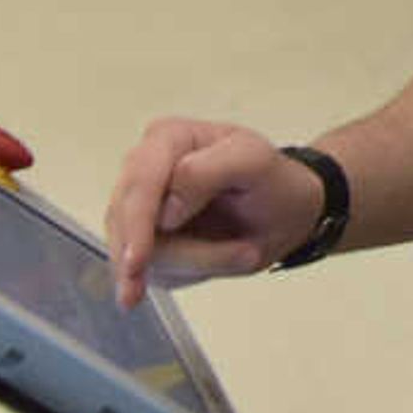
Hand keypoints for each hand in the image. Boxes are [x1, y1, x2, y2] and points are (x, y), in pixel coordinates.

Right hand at [104, 118, 323, 306]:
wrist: (282, 213)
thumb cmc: (270, 181)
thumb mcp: (254, 162)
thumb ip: (207, 171)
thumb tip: (165, 208)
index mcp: (166, 139)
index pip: (139, 181)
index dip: (137, 222)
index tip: (137, 263)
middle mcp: (143, 171)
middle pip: (130, 223)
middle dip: (182, 252)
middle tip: (242, 257)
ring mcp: (139, 210)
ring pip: (137, 254)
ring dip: (194, 263)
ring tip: (243, 252)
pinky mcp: (144, 244)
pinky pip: (152, 270)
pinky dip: (188, 273)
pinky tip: (220, 259)